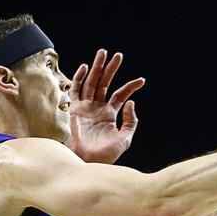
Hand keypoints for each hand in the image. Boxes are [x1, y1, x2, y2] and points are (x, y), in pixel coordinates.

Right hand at [66, 49, 144, 163]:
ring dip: (96, 68)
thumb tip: (131, 103)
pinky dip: (79, 78)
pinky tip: (85, 67)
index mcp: (109, 114)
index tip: (141, 80)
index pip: (120, 95)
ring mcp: (85, 107)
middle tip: (118, 55)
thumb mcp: (125, 138)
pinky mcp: (75, 109)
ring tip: (103, 53)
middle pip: (104, 83)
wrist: (88, 162)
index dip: (131, 86)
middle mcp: (97, 108)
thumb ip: (131, 121)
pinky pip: (76, 90)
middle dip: (111, 69)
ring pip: (91, 82)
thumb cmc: (105, 155)